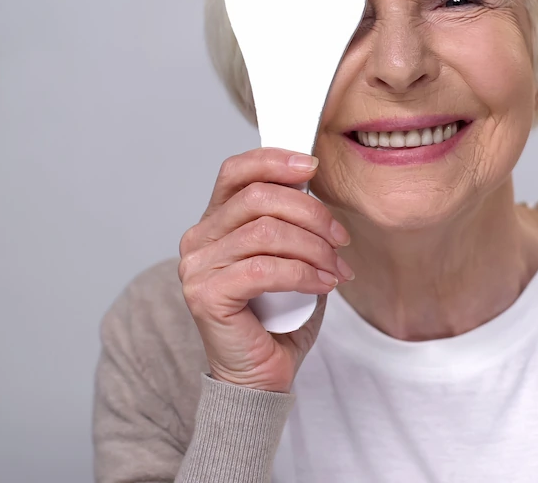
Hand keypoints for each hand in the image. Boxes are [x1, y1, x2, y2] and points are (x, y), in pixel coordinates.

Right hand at [178, 148, 353, 392]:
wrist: (262, 377)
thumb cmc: (277, 318)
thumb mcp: (289, 256)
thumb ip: (292, 221)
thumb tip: (314, 186)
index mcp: (215, 222)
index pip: (236, 171)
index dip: (275, 161)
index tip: (313, 166)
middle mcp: (198, 240)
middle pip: (258, 197)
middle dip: (311, 213)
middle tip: (341, 238)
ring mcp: (197, 267)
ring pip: (265, 232)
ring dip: (313, 248)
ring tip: (336, 268)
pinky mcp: (206, 295)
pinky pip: (263, 269)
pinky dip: (303, 274)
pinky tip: (324, 285)